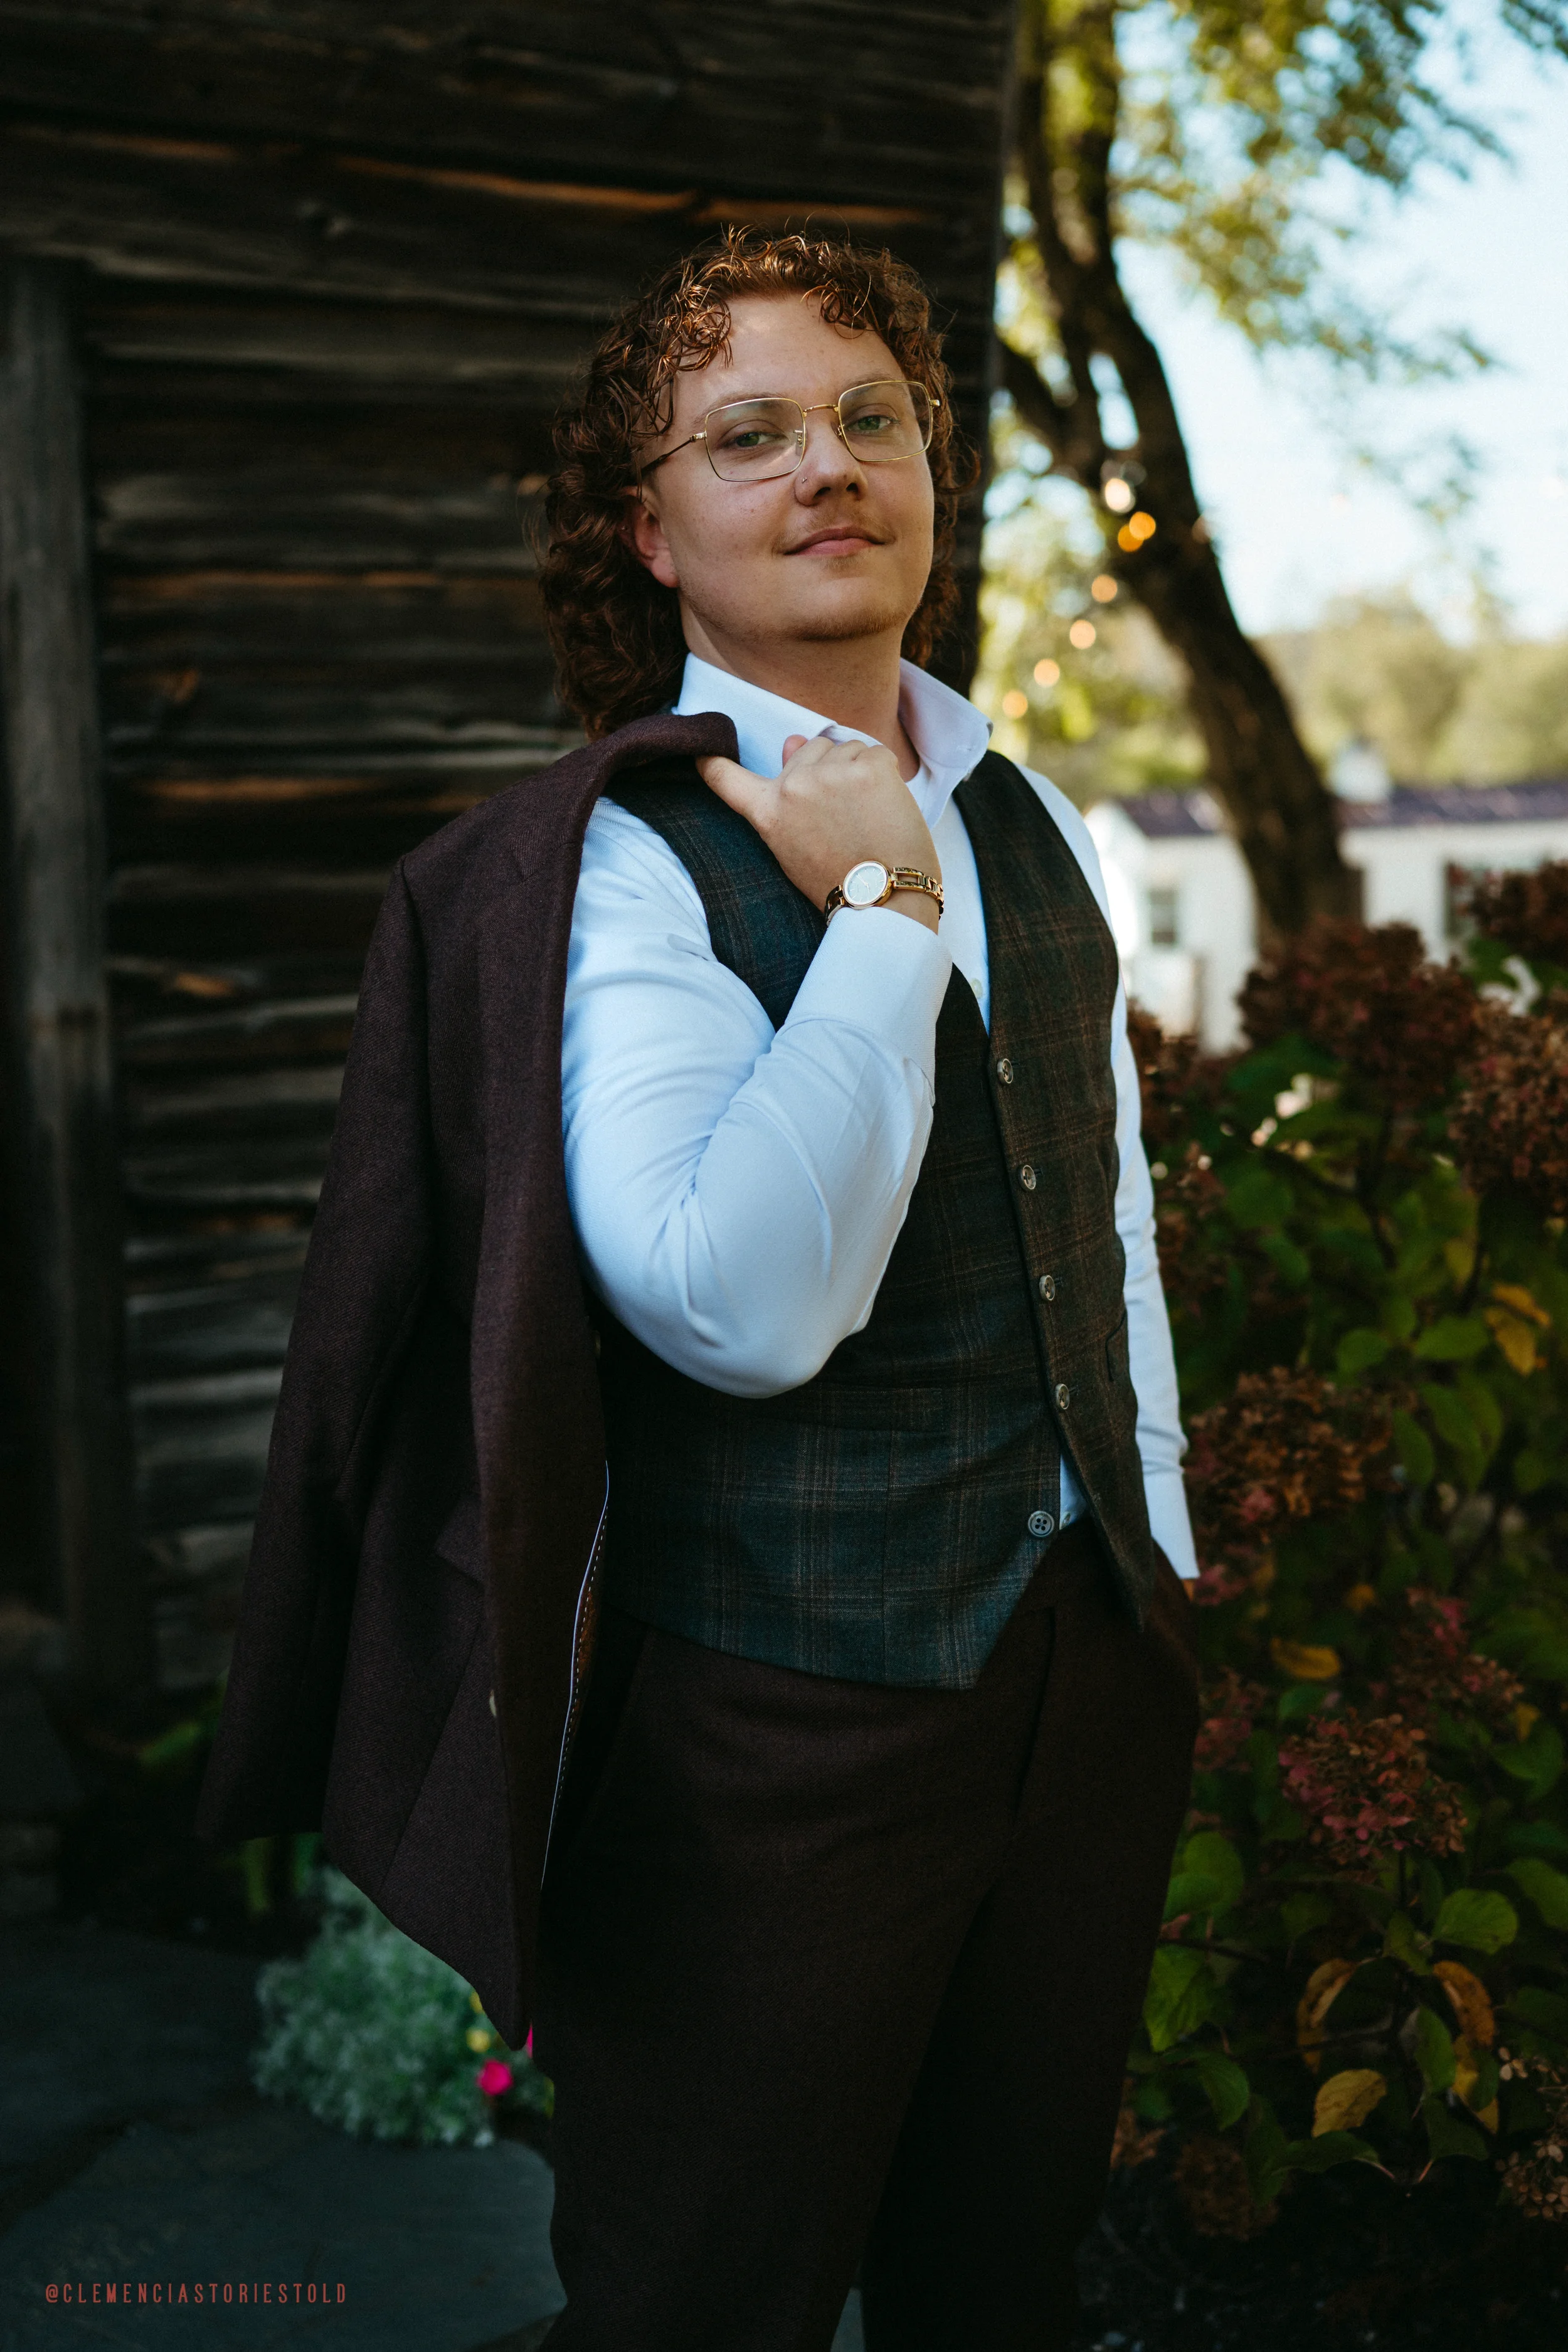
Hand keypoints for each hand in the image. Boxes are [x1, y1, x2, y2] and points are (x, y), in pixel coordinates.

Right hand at [696, 734, 942, 933]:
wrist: (884, 899)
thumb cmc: (840, 879)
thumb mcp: (797, 846)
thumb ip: (789, 795)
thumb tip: (793, 740)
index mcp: (769, 811)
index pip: (727, 779)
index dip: (713, 764)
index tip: (703, 754)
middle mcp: (793, 787)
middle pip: (810, 748)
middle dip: (827, 769)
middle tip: (843, 813)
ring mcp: (831, 774)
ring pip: (846, 747)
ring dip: (857, 770)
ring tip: (866, 813)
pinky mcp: (869, 768)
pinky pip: (876, 752)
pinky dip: (886, 773)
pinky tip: (885, 805)